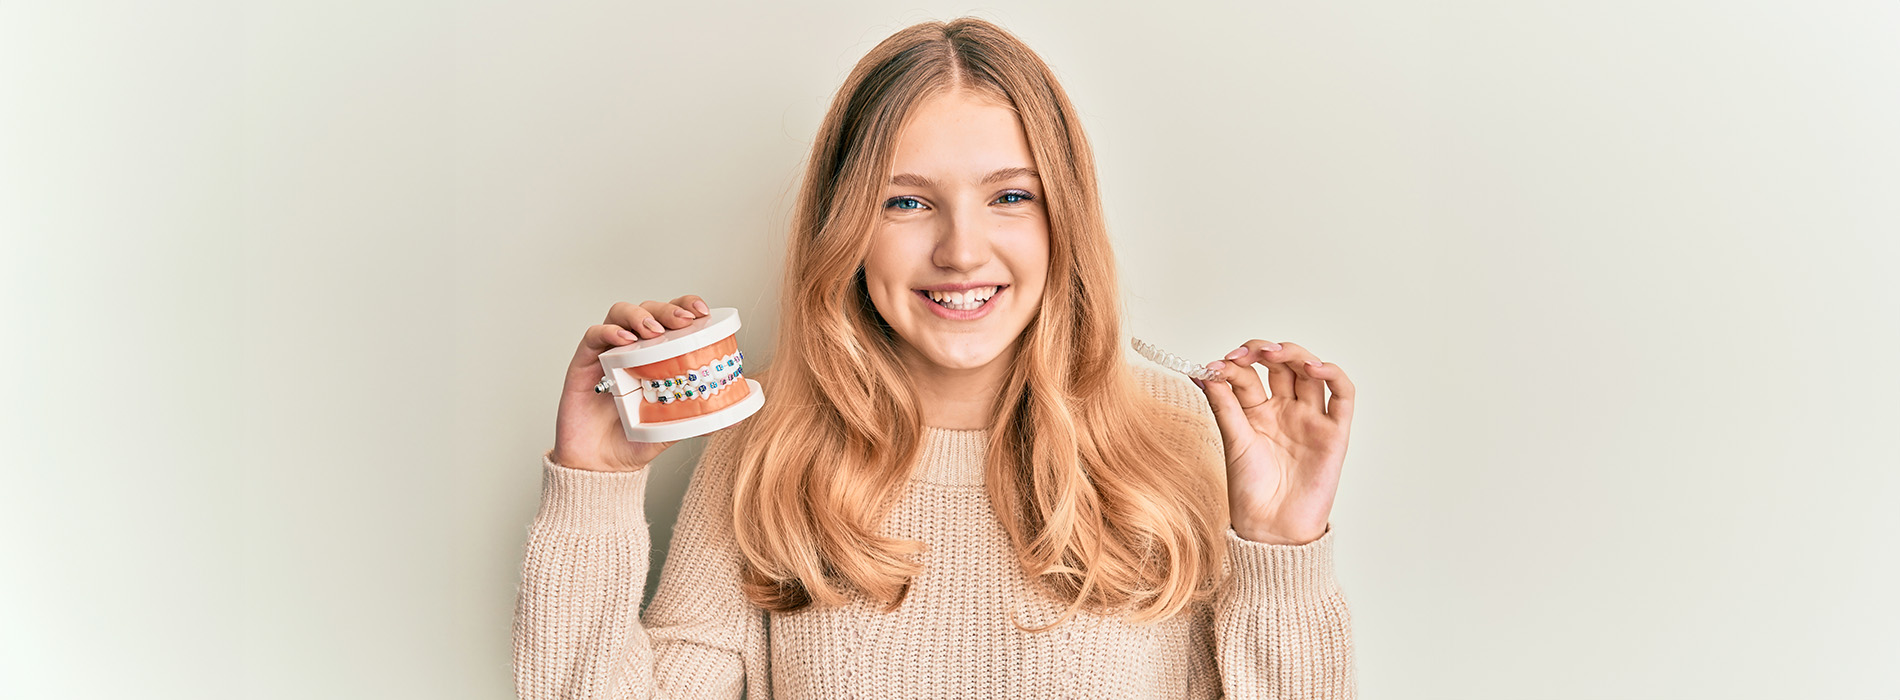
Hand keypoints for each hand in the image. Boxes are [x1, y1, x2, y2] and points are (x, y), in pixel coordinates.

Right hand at [550, 295, 711, 471]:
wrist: (601, 465)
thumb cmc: (634, 440)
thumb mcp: (674, 427)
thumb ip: (700, 418)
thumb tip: (735, 416)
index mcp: (657, 355)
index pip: (672, 318)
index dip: (686, 306)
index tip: (702, 312)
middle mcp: (633, 348)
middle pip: (649, 310)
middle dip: (667, 310)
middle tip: (683, 322)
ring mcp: (607, 352)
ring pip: (620, 313)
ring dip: (640, 315)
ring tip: (654, 331)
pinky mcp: (583, 362)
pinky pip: (593, 336)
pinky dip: (609, 332)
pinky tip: (624, 341)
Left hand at [1193, 340, 1354, 544]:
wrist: (1271, 528)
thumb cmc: (1250, 491)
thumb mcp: (1233, 441)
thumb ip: (1224, 405)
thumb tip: (1203, 371)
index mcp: (1257, 412)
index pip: (1250, 375)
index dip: (1234, 364)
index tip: (1214, 365)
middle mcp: (1285, 410)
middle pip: (1281, 366)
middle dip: (1263, 352)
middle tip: (1244, 354)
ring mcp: (1311, 419)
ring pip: (1310, 372)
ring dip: (1295, 354)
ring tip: (1272, 353)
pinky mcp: (1334, 432)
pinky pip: (1343, 396)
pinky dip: (1333, 374)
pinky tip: (1313, 367)